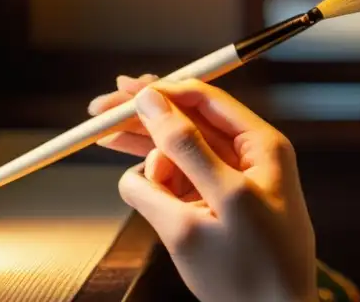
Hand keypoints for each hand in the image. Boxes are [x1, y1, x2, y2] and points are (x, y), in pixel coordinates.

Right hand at [87, 76, 316, 301]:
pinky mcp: (215, 209)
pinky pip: (178, 184)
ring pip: (179, 153)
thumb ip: (183, 151)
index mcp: (260, 146)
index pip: (205, 100)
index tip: (121, 91)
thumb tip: (152, 102)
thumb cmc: (255, 268)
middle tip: (99, 112)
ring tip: (110, 143)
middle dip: (146, 116)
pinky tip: (143, 185)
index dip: (161, 90)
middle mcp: (247, 158)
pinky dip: (158, 183)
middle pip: (188, 122)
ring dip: (148, 151)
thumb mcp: (217, 202)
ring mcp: (230, 184)